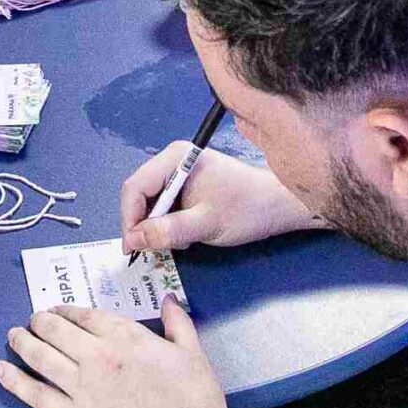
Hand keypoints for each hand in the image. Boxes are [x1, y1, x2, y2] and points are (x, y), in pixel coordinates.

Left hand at [0, 302, 245, 407]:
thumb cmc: (197, 405)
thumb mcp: (194, 355)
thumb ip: (178, 323)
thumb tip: (168, 299)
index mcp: (127, 338)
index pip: (85, 315)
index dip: (66, 310)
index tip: (57, 310)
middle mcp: (98, 357)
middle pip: (56, 330)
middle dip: (40, 321)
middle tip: (33, 320)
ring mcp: (83, 389)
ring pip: (41, 357)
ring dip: (22, 342)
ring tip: (12, 335)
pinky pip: (36, 395)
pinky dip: (14, 380)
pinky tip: (0, 370)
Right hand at [121, 144, 318, 254]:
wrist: (278, 207)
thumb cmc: (246, 209)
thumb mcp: (205, 223)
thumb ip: (167, 231)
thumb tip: (132, 240)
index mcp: (175, 157)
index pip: (135, 187)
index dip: (129, 219)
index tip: (132, 248)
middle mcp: (173, 161)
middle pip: (139, 195)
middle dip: (143, 224)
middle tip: (154, 250)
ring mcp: (180, 173)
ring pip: (150, 204)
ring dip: (156, 227)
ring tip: (177, 243)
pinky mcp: (187, 187)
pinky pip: (164, 207)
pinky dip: (167, 225)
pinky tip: (184, 236)